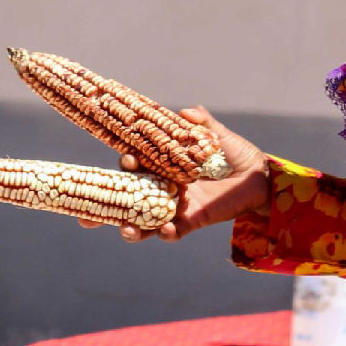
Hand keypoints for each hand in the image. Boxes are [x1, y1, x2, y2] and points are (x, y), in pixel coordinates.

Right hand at [78, 107, 270, 242]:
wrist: (260, 177)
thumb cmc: (235, 154)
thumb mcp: (216, 136)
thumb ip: (202, 124)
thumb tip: (186, 112)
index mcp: (163, 166)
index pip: (134, 168)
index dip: (125, 167)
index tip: (126, 160)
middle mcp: (163, 188)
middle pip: (127, 200)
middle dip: (103, 211)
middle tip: (84, 218)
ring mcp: (175, 207)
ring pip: (144, 222)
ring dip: (130, 229)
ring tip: (124, 230)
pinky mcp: (192, 220)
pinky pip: (174, 232)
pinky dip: (166, 233)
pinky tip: (165, 229)